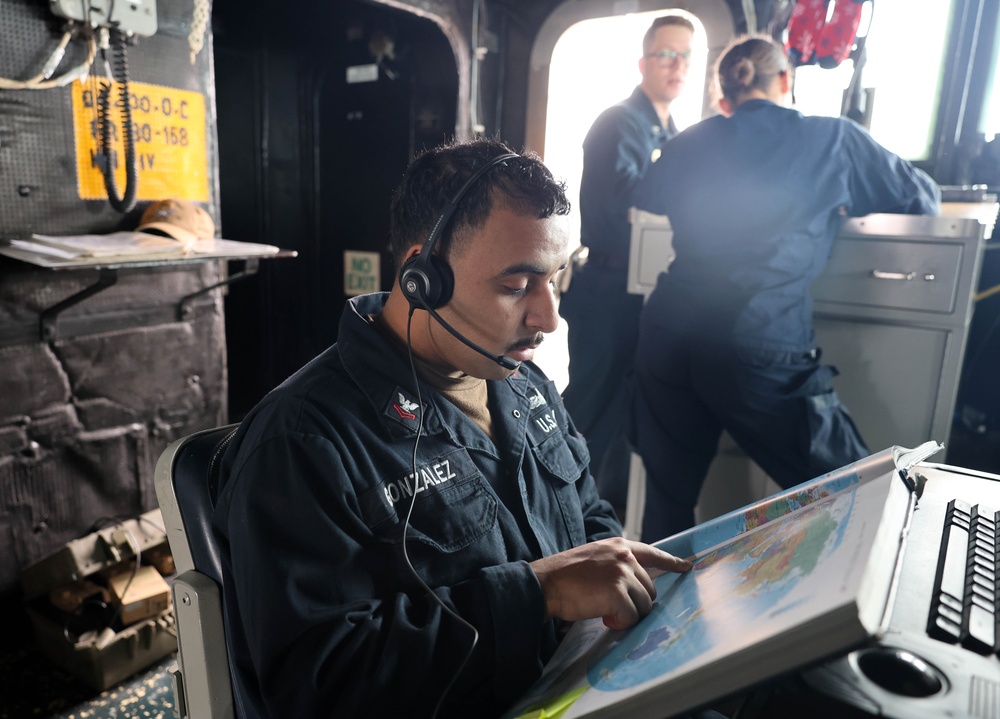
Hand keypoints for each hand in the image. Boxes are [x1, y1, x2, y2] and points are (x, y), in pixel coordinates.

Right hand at [530, 537, 691, 630]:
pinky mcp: (618, 592)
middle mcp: (625, 556)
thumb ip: (616, 565)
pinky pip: (632, 616)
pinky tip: (604, 617)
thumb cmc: (565, 575)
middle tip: (612, 606)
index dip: (671, 562)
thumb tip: (635, 586)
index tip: (686, 567)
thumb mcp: (595, 559)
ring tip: (605, 611)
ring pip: (644, 605)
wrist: (546, 583)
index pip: (653, 553)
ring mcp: (623, 573)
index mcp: (619, 546)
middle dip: (635, 602)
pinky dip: (620, 622)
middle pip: (650, 589)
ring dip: (628, 614)